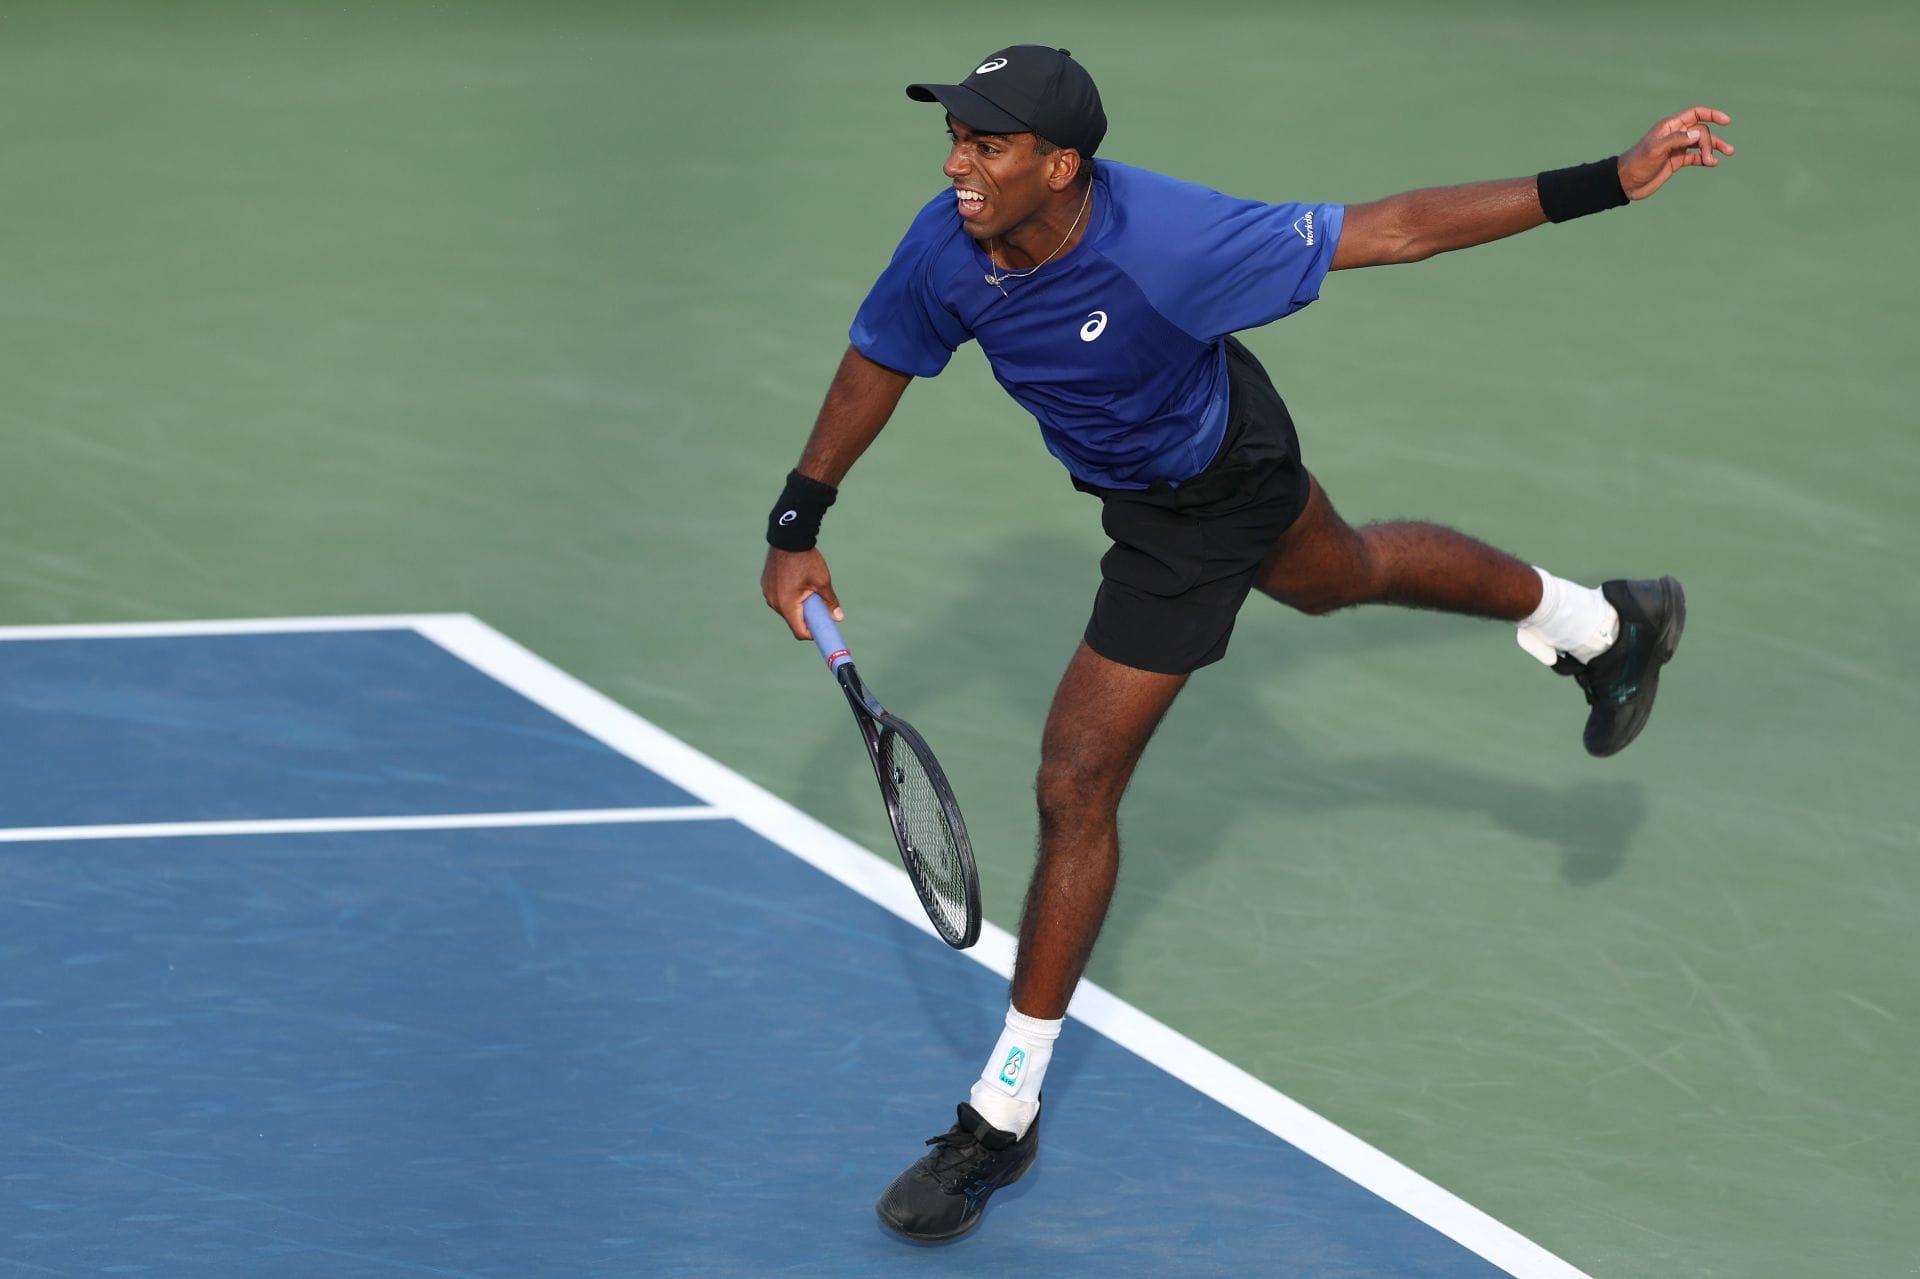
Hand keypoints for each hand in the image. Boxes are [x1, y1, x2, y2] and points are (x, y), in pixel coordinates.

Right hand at [761, 547, 841, 639]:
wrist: (789, 537)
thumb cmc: (806, 560)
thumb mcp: (822, 581)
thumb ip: (830, 602)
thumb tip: (838, 617)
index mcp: (787, 605)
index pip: (799, 631)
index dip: (812, 634)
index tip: (823, 628)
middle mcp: (774, 602)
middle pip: (792, 620)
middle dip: (807, 617)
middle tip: (820, 607)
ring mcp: (768, 593)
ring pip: (785, 608)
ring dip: (797, 605)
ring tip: (808, 590)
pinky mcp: (766, 584)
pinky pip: (778, 597)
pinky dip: (789, 596)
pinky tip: (798, 583)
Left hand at [1619, 106, 1734, 200]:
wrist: (1626, 183)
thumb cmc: (1637, 163)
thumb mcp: (1656, 150)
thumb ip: (1676, 140)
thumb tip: (1697, 134)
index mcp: (1669, 127)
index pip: (1695, 114)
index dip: (1711, 114)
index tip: (1726, 121)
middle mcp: (1675, 135)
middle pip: (1701, 131)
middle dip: (1710, 142)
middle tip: (1710, 157)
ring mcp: (1676, 148)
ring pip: (1701, 143)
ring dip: (1714, 148)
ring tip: (1727, 154)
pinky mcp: (1676, 161)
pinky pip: (1695, 157)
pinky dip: (1705, 159)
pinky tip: (1713, 164)